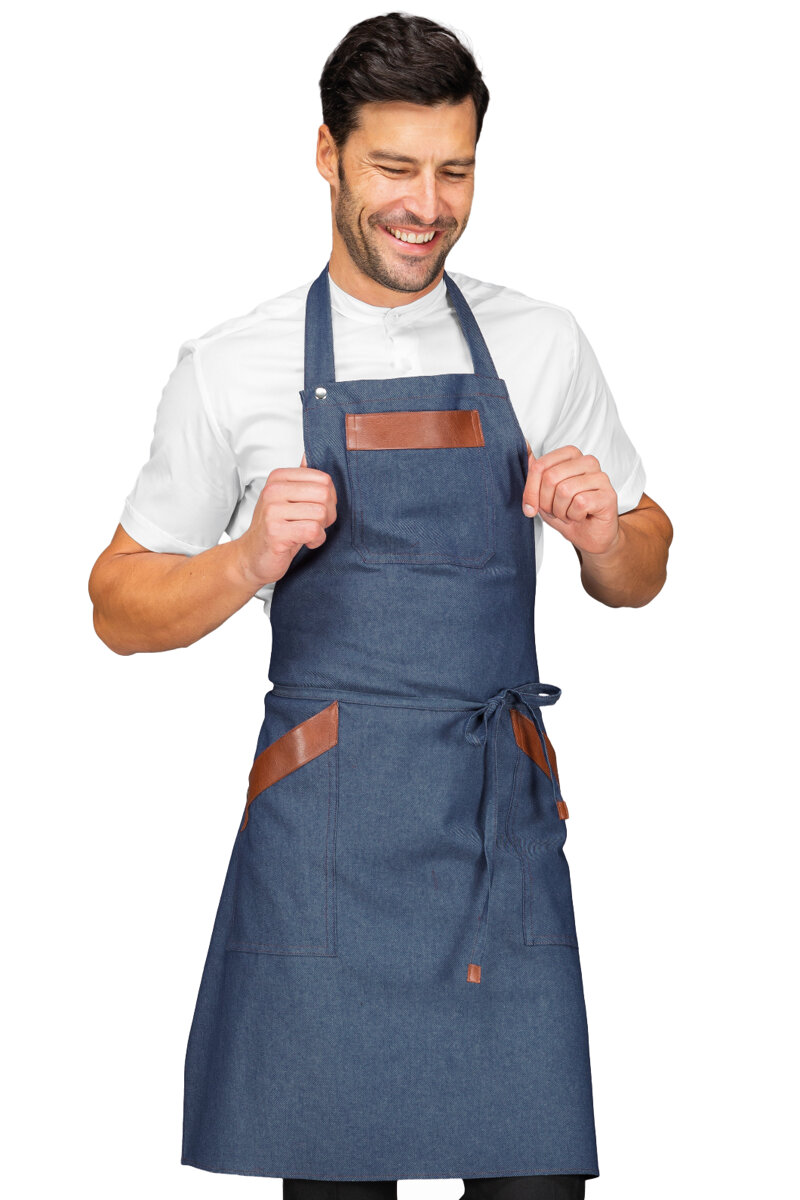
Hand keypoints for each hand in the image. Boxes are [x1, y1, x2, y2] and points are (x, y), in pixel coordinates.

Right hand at [233, 452, 337, 588]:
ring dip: (321, 528)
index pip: (323, 478)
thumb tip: (308, 454)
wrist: (253, 556)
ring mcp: (272, 511)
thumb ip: (300, 480)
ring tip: (308, 533)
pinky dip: (316, 540)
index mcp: (278, 478)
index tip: (317, 508)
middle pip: (324, 494)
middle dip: (329, 513)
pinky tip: (306, 542)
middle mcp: (273, 491)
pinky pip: (313, 530)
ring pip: (321, 513)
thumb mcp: (287, 499)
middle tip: (316, 523)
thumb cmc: (276, 528)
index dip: (330, 497)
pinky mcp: (276, 532)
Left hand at [522, 441, 619, 555]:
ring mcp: (600, 477)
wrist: (589, 536)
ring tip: (569, 514)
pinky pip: (580, 503)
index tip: (530, 507)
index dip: (531, 490)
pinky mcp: (608, 494)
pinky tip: (581, 517)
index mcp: (571, 456)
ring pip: (565, 490)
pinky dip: (574, 516)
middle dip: (546, 502)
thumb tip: (525, 449)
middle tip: (555, 512)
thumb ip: (535, 473)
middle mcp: (587, 461)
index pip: (541, 465)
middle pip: (551, 477)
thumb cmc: (567, 513)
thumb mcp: (543, 494)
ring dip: (561, 511)